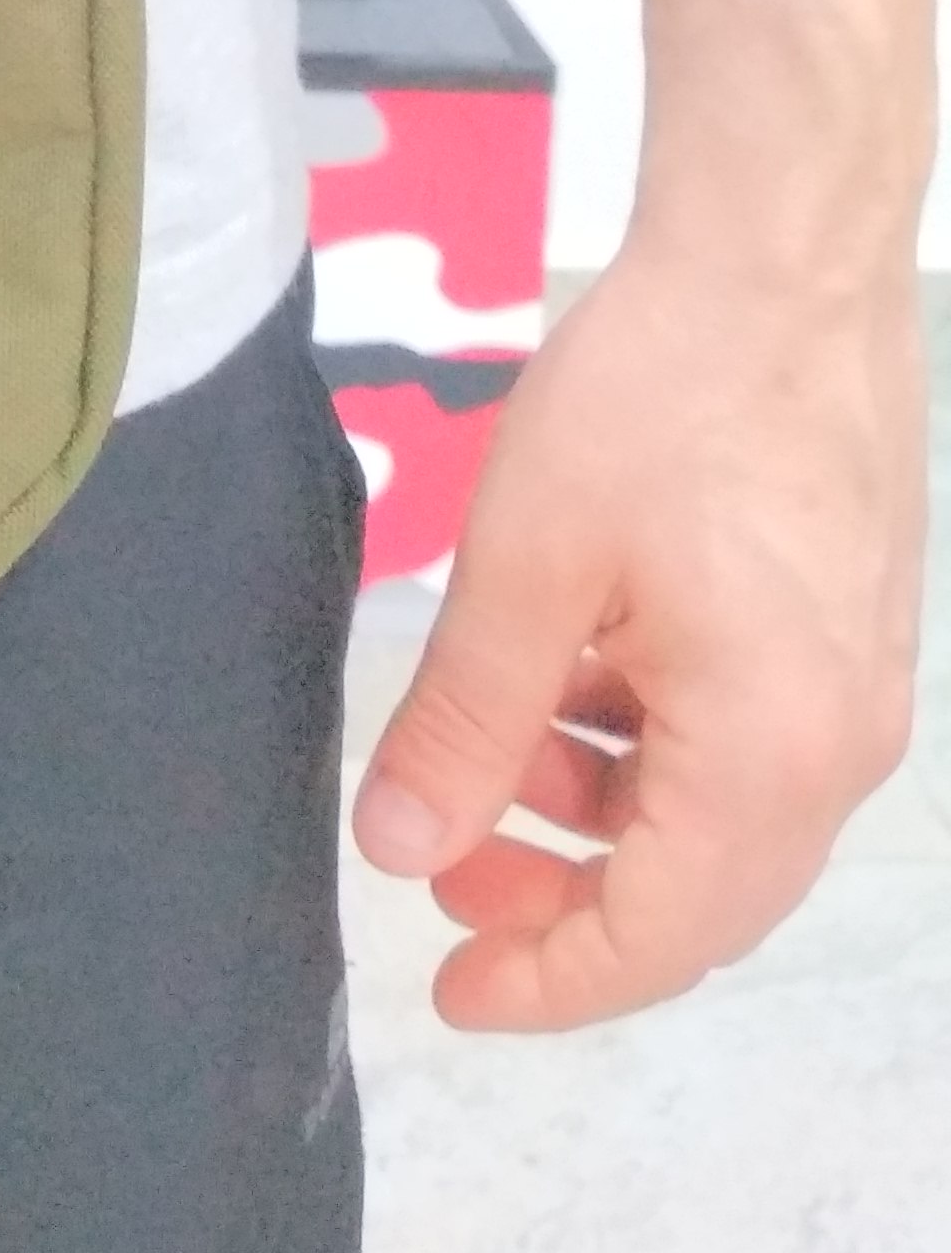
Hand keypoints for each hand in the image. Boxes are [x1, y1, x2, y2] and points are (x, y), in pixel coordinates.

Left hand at [351, 232, 925, 1030]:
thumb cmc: (658, 398)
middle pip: (699, 894)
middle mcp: (838, 748)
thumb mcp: (529, 566)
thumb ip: (465, 721)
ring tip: (481, 759)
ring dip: (598, 810)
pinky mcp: (842, 628)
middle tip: (445, 876)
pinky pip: (742, 739)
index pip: (657, 936)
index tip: (447, 991)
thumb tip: (399, 851)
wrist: (782, 260)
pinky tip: (560, 679)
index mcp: (771, 757)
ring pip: (717, 812)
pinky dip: (646, 741)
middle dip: (565, 899)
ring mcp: (853, 688)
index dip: (548, 982)